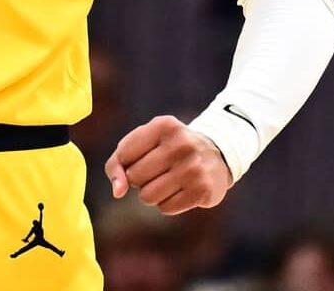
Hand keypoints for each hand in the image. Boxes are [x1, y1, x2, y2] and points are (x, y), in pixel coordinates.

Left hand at [104, 115, 231, 214]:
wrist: (216, 154)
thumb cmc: (168, 148)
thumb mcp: (143, 142)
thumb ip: (118, 163)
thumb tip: (117, 192)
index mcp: (163, 125)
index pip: (123, 155)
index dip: (126, 163)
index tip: (140, 158)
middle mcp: (181, 144)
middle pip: (135, 177)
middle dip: (140, 179)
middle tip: (158, 170)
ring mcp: (194, 168)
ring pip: (148, 196)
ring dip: (152, 194)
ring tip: (168, 181)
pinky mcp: (202, 190)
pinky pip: (165, 208)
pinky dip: (167, 203)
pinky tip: (181, 190)